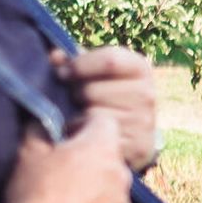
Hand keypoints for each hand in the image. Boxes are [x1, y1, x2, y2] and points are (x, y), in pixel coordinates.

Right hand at [6, 114, 133, 202]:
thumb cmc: (31, 196)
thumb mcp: (26, 153)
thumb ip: (39, 128)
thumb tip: (44, 120)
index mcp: (102, 148)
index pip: (104, 121)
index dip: (83, 124)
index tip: (65, 138)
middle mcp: (121, 173)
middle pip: (110, 154)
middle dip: (91, 157)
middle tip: (63, 171)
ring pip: (114, 185)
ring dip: (98, 186)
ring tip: (69, 202)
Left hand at [53, 47, 157, 170]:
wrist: (132, 131)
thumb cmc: (107, 94)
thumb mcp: (95, 72)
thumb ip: (75, 61)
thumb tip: (54, 56)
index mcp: (139, 68)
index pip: (110, 60)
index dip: (79, 65)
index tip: (63, 73)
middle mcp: (147, 93)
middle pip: (93, 90)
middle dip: (74, 95)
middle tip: (74, 100)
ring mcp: (144, 121)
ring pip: (92, 116)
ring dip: (77, 117)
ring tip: (80, 117)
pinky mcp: (138, 146)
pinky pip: (97, 140)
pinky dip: (84, 138)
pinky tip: (87, 135)